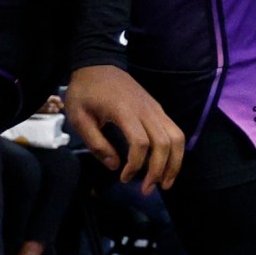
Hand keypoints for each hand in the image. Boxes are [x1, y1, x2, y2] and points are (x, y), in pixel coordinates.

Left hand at [65, 65, 184, 192]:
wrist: (98, 64)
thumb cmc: (85, 91)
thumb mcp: (79, 117)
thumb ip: (96, 143)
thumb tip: (115, 165)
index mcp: (124, 111)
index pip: (140, 143)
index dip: (135, 165)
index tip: (123, 178)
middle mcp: (146, 109)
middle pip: (164, 143)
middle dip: (159, 170)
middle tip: (147, 190)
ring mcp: (155, 108)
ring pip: (176, 137)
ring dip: (174, 163)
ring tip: (165, 183)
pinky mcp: (158, 109)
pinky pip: (174, 131)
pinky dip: (175, 151)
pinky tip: (166, 166)